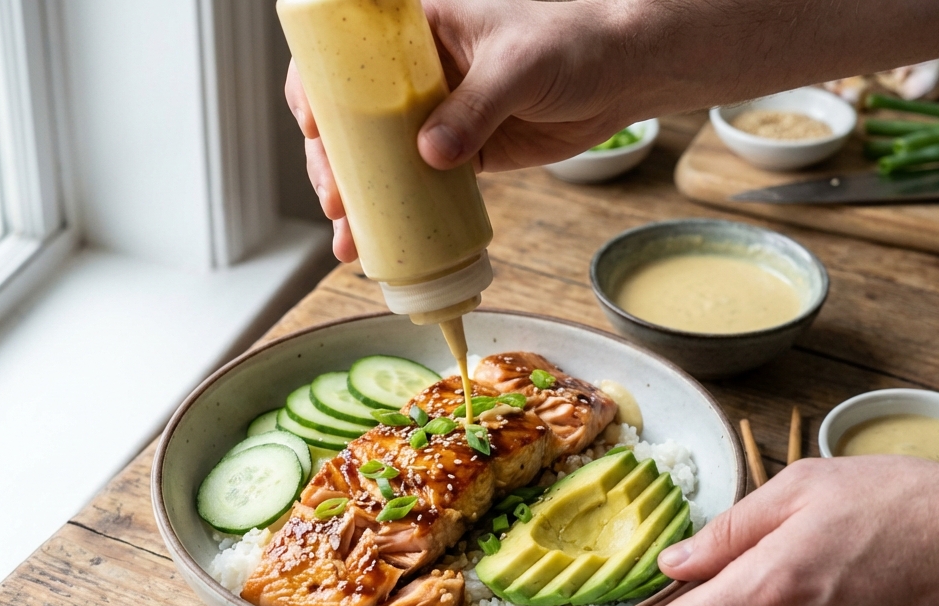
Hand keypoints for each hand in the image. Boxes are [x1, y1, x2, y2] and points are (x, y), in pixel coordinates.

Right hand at [285, 0, 644, 261]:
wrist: (624, 73)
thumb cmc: (574, 41)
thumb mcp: (518, 64)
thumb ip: (475, 106)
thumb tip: (430, 154)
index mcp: (416, 29)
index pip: (346, 53)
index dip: (317, 87)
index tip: (314, 126)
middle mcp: (415, 72)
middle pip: (350, 117)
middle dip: (332, 162)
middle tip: (335, 200)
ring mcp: (434, 114)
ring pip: (376, 157)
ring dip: (357, 197)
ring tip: (347, 236)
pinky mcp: (460, 152)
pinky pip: (416, 183)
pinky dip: (397, 213)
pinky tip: (379, 242)